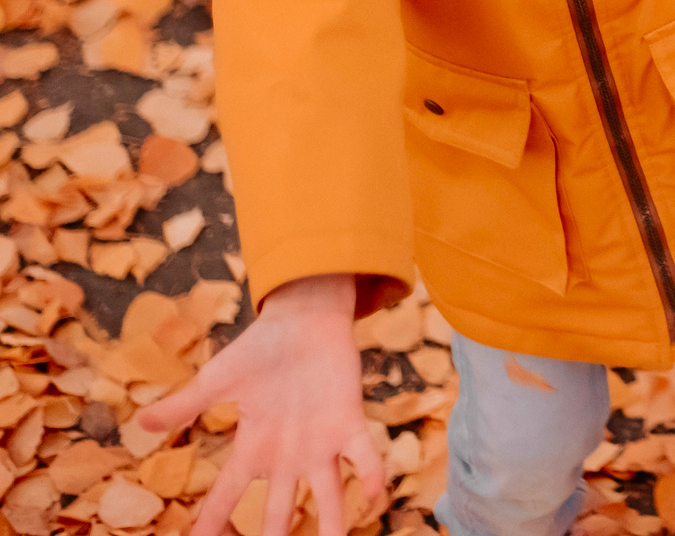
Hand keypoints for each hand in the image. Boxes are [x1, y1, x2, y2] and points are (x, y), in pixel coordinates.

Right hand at [136, 274, 384, 535]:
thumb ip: (183, 405)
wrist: (304, 319)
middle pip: (278, 510)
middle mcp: (286, 455)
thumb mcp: (215, 380)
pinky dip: (370, 473)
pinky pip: (363, 454)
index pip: (226, 497)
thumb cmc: (259, 349)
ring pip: (328, 493)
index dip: (212, 524)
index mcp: (252, 448)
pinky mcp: (349, 422)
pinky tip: (375, 495)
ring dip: (332, 522)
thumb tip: (140, 422)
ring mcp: (320, 443)